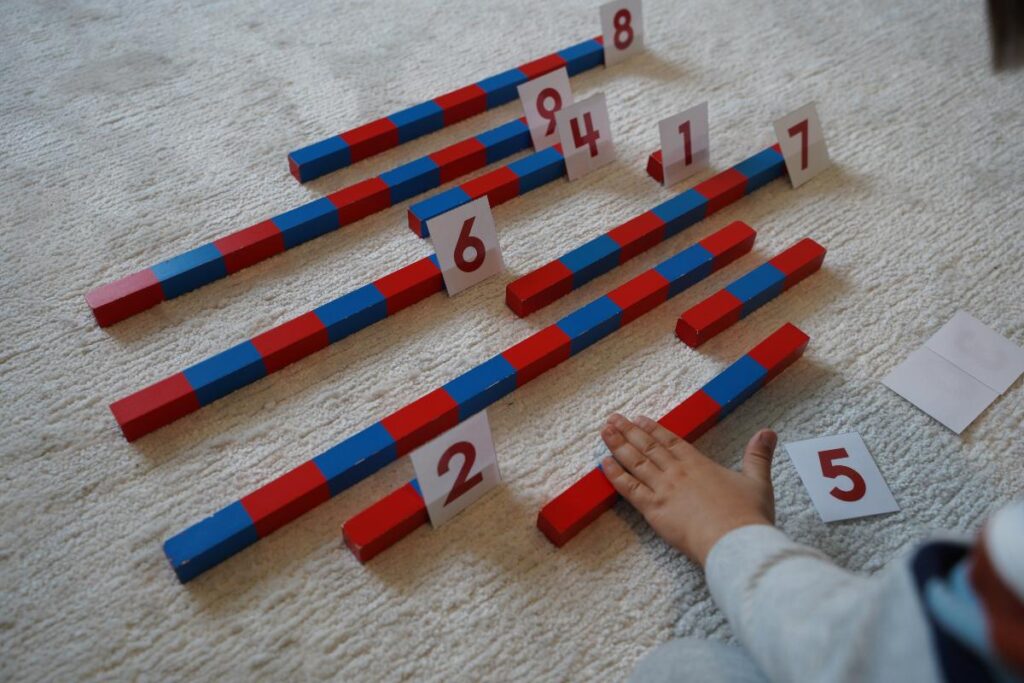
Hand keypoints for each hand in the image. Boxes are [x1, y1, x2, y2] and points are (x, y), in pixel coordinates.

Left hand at [600, 413, 777, 565]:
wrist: (734, 540)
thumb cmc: (747, 515)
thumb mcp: (758, 481)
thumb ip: (758, 456)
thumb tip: (768, 432)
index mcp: (699, 464)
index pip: (670, 442)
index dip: (653, 430)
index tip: (639, 419)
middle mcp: (677, 472)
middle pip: (648, 447)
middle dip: (629, 431)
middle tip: (613, 418)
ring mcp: (663, 489)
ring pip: (635, 462)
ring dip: (618, 445)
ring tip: (604, 431)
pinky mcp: (653, 509)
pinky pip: (628, 488)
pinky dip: (615, 475)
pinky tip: (604, 463)